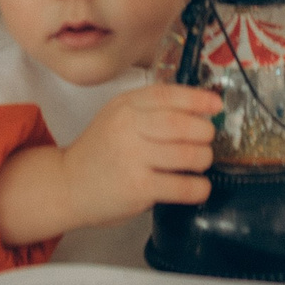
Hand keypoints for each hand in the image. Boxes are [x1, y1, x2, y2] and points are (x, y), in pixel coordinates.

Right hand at [0, 83, 220, 244]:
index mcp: (125, 105)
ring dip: (204, 159)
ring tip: (201, 162)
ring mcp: (132, 158)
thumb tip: (199, 111)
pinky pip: (181, 186)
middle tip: (207, 140)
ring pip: (187, 155)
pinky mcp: (138, 189)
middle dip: (205, 133)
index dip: (197, 99)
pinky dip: (198, 187)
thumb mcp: (117, 116)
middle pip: (183, 125)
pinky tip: (198, 187)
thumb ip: (150, 109)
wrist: (67, 184)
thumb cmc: (100, 150)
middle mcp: (128, 127)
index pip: (168, 95)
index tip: (216, 105)